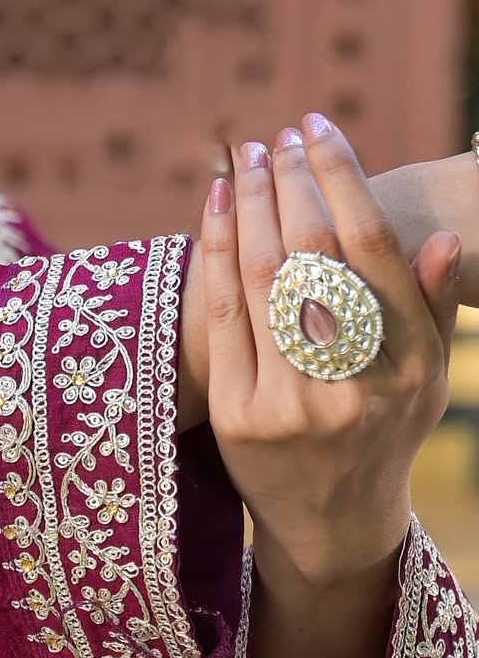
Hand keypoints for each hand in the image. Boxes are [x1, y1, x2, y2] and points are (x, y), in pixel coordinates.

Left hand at [200, 113, 459, 588]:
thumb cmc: (379, 439)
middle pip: (313, 256)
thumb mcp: (424, 383)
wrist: (329, 526)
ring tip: (244, 159)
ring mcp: (289, 405)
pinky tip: (218, 210)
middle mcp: (351, 386)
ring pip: (263, 280)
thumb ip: (427, 311)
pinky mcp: (237, 420)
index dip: (341, 178)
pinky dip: (216, 255)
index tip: (319, 130)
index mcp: (407, 369)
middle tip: (275, 139)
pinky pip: (223, 320)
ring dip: (251, 206)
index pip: (372, 249)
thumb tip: (440, 236)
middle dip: (291, 183)